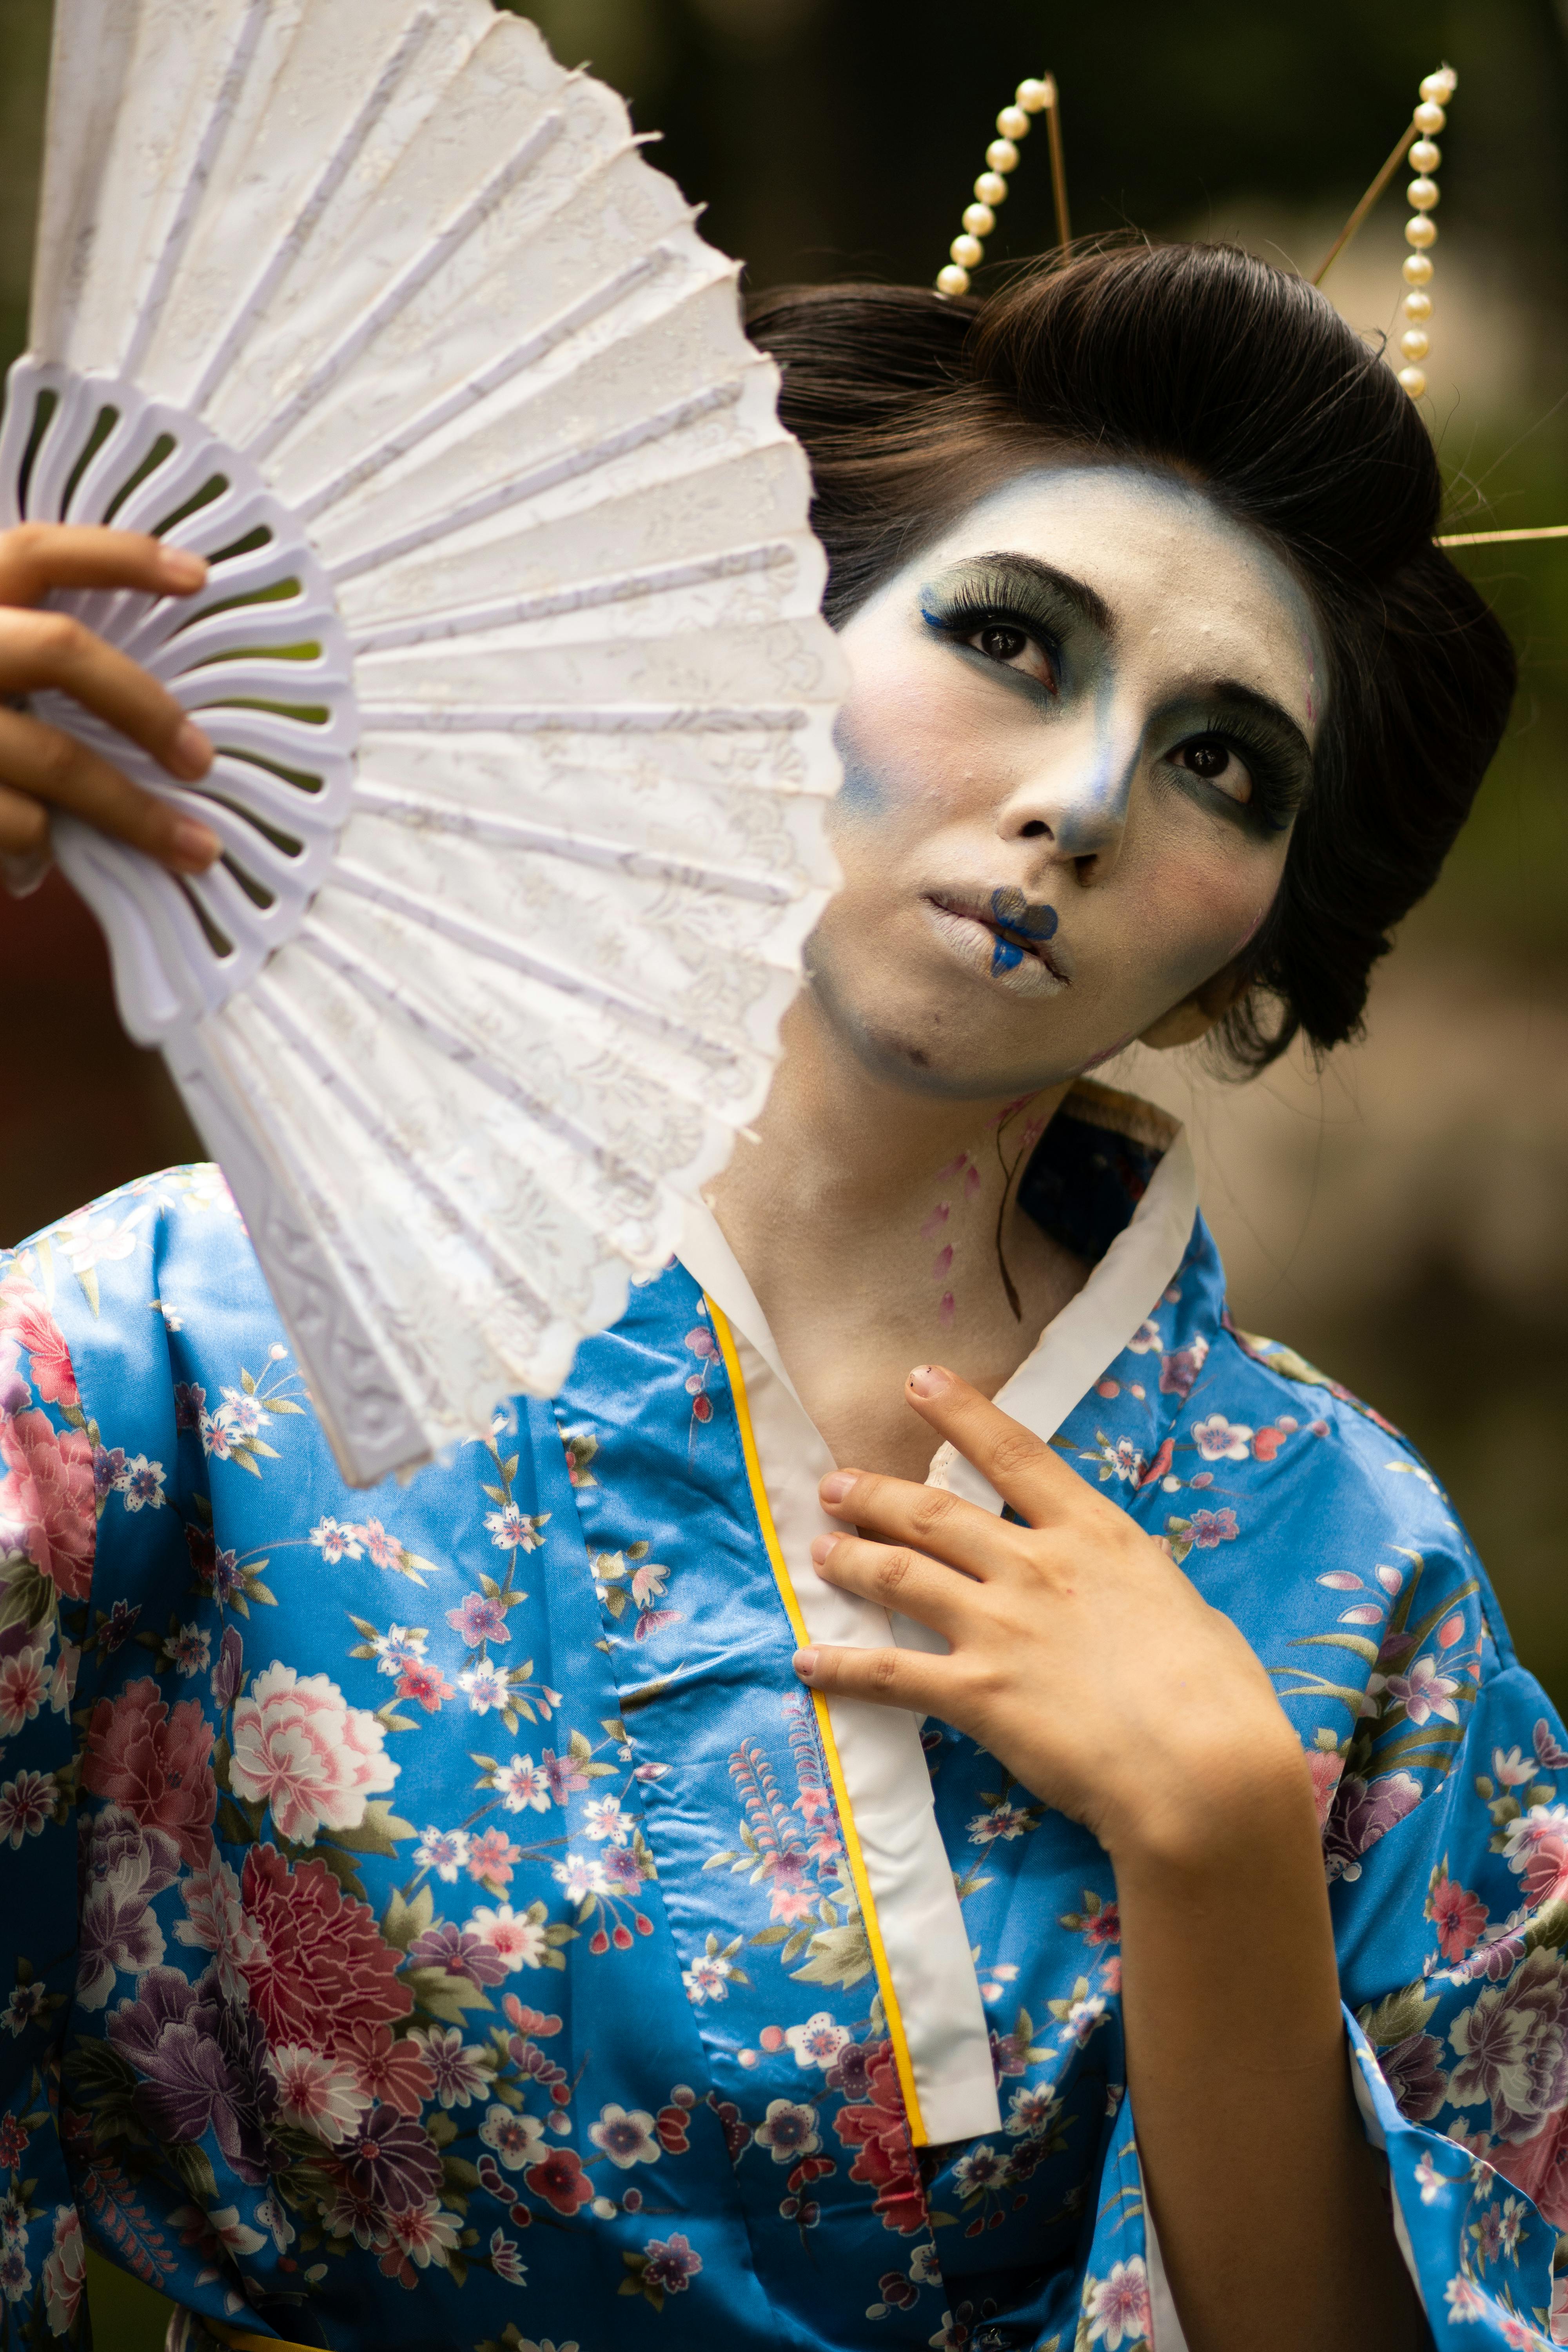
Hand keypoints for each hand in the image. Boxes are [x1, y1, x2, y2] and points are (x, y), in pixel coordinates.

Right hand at [0, 522, 219, 892]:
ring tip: (191, 848)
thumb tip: (130, 711)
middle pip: (62, 651)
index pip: (36, 551)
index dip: (118, 555)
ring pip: (52, 759)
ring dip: (131, 812)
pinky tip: (36, 868)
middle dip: (145, 707)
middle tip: (201, 760)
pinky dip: (37, 850)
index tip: (198, 574)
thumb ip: (17, 651)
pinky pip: (13, 824)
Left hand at [795, 1361, 1309, 1868]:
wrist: (1205, 1768)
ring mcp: (1001, 1627)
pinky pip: (890, 1674)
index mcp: (1096, 1536)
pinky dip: (843, 1668)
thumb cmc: (1220, 1696)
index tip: (919, 1382)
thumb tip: (1130, 1596)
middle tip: (835, 1485)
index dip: (960, 1413)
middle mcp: (1036, 1568)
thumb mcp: (1189, 1611)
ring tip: (820, 1550)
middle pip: (935, 1513)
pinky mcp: (977, 1693)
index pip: (1014, 1453)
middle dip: (876, 1494)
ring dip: (853, 1560)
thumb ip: (1140, 1591)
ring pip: (901, 1576)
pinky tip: (810, 1664)